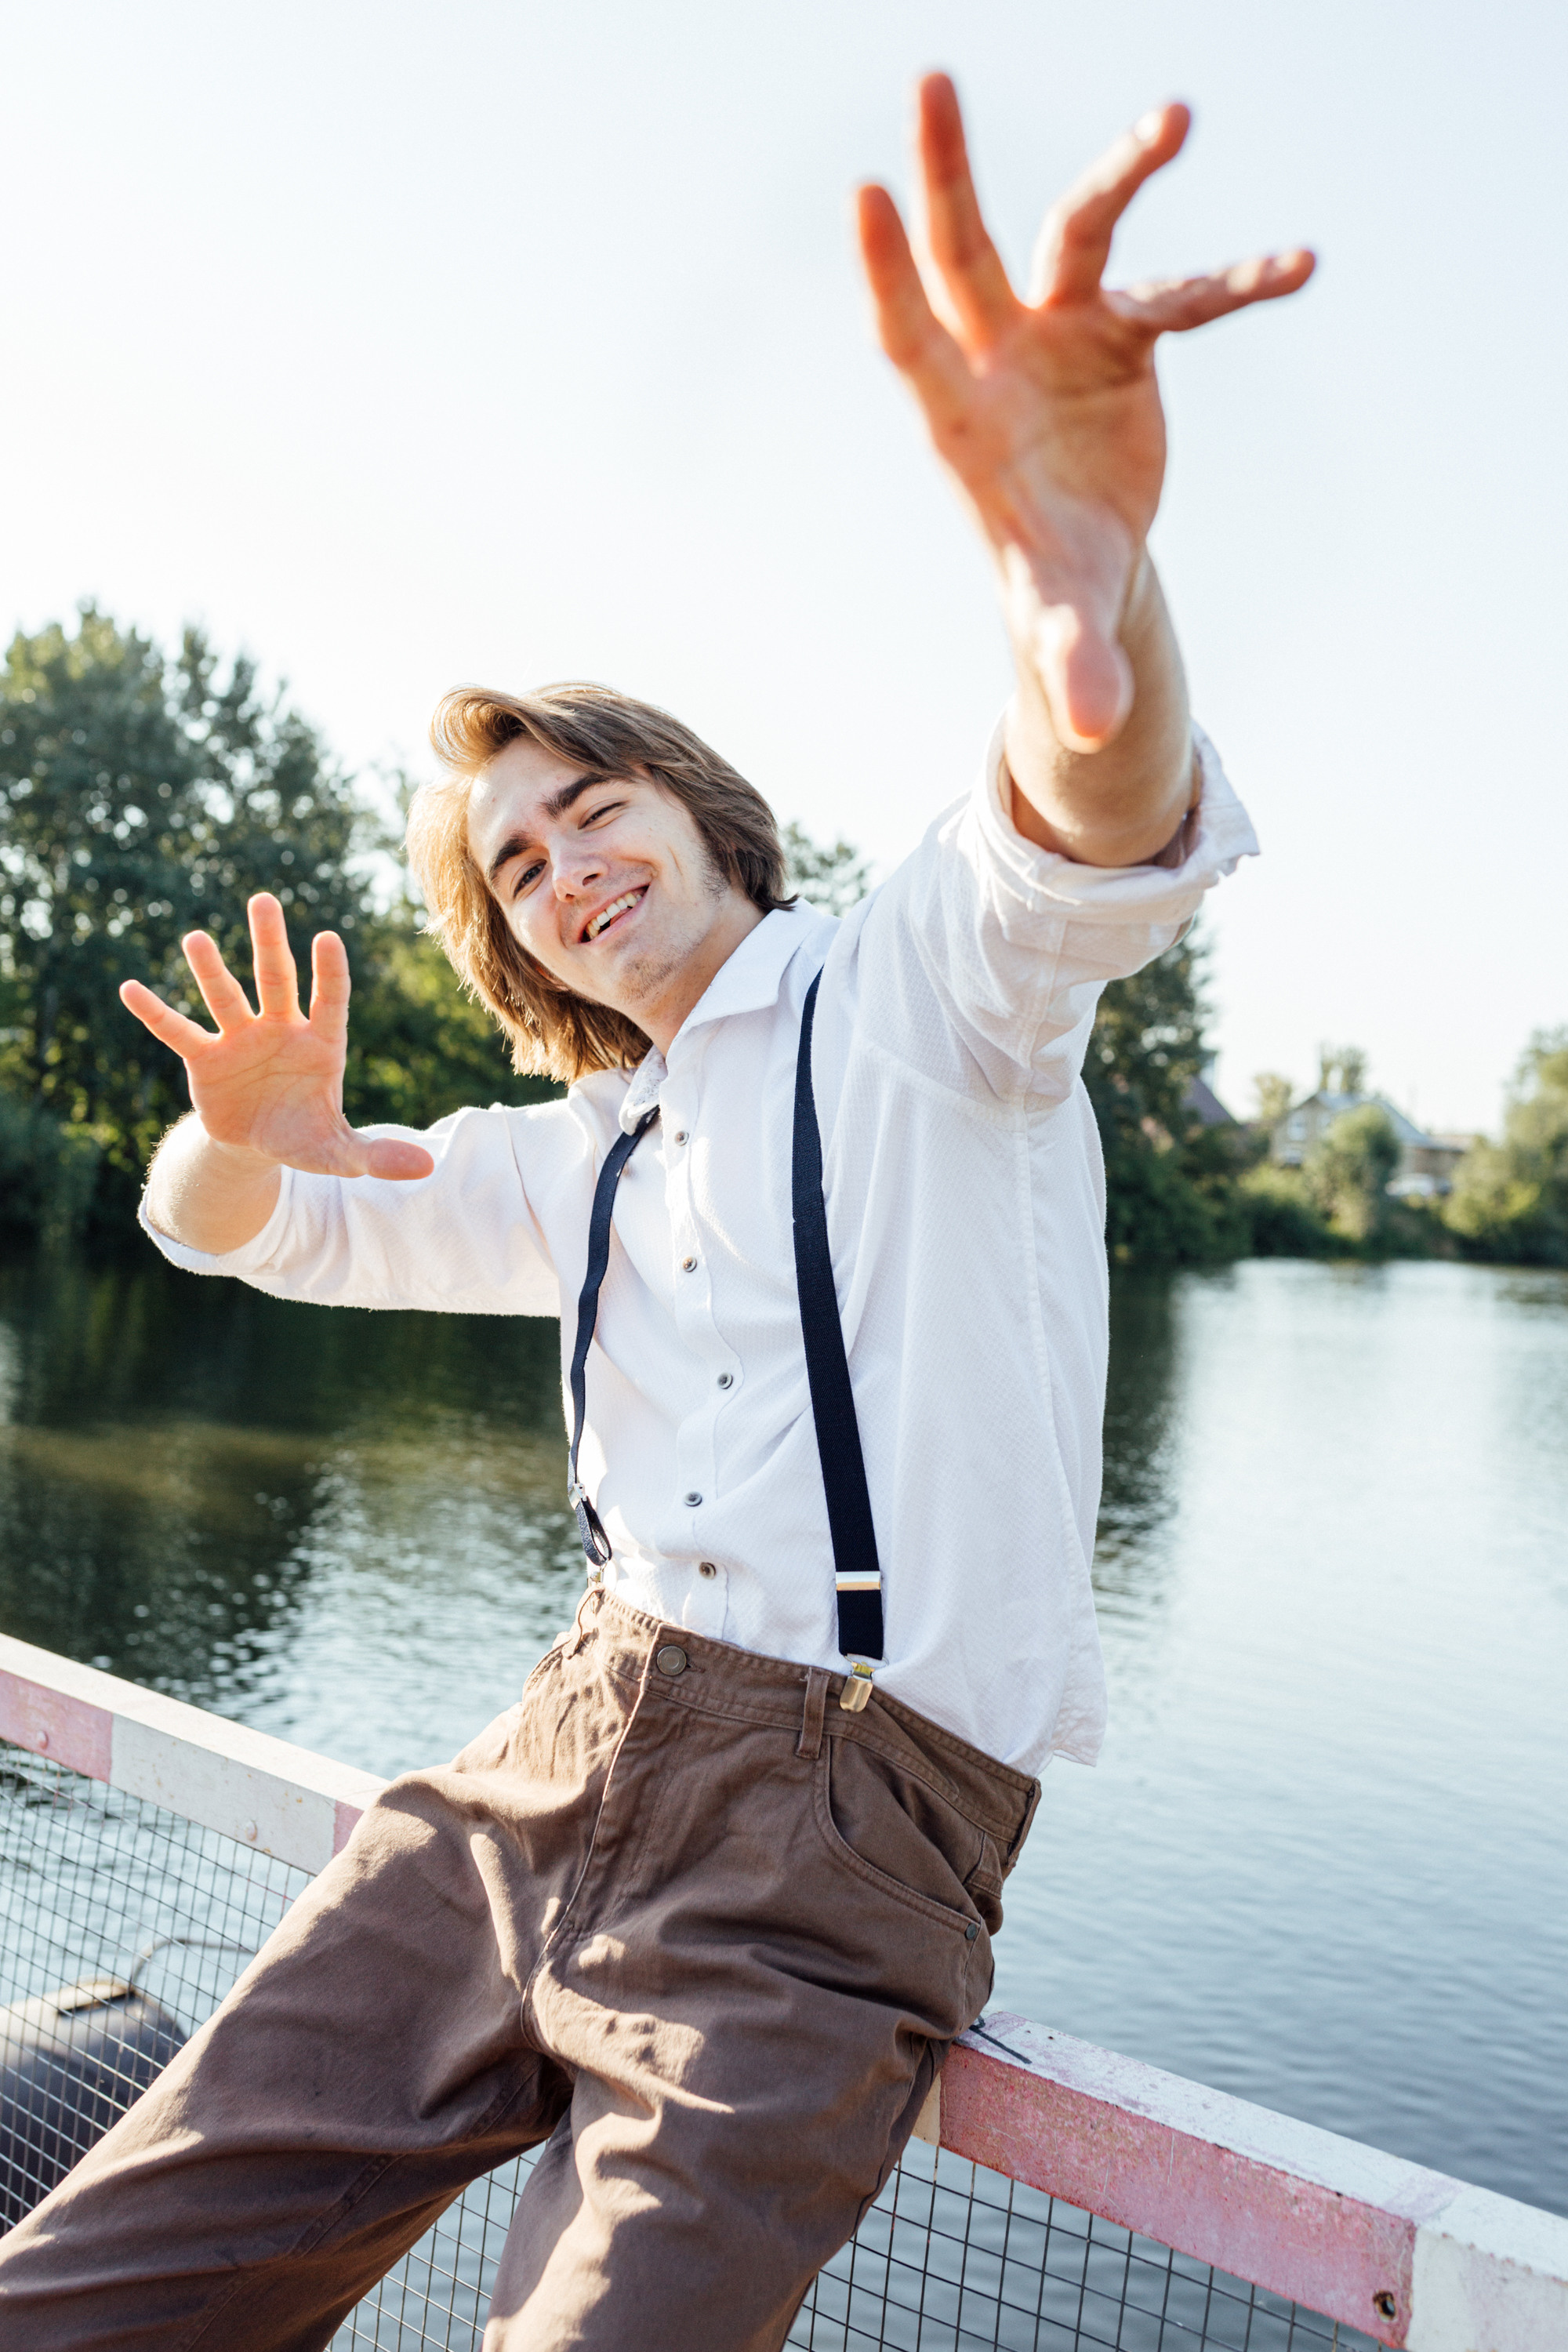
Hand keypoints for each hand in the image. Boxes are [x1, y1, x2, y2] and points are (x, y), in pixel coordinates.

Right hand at [120, 895, 433, 1180]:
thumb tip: (427, 1165)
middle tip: (263, 901)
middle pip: (277, 980)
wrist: (258, 1146)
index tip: (328, 938)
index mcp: (321, 1044)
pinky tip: (130, 989)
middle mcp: (280, 1030)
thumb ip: (378, 1155)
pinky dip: (155, 1014)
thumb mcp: (341, 1153)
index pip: (330, 1000)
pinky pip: (178, 1032)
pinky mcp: (206, 1059)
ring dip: (210, 970)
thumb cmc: (306, 1136)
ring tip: (196, 939)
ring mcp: (241, 1039)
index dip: (330, 973)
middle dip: (270, 943)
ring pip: (226, 997)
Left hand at [858, 77, 1313, 750]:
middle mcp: (1001, 358)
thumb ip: (1072, 662)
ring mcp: (1061, 337)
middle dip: (947, 174)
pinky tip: (1299, 267)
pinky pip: (1183, 294)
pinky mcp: (1124, 337)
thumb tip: (1092, 732)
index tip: (865, 193)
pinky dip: (1236, 282)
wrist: (1084, 564)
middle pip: (965, 252)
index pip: (909, 333)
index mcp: (962, 421)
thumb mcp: (1063, 621)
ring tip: (1175, 117)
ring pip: (1080, 234)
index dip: (887, 271)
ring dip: (1122, 174)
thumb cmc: (1050, 583)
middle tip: (930, 79)